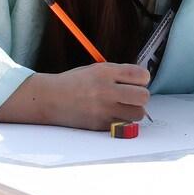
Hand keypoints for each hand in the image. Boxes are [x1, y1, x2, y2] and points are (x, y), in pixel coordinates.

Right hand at [0, 64, 149, 130]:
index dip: (143, 79)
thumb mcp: (97, 69)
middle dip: (141, 96)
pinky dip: (122, 121)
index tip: (137, 81)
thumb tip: (144, 82)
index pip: (141, 75)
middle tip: (132, 96)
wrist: (49, 98)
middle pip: (143, 96)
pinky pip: (124, 125)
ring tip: (124, 107)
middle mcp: (105, 90)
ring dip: (134, 111)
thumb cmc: (76, 82)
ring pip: (138, 114)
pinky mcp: (98, 125)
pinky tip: (113, 115)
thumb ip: (120, 73)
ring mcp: (102, 109)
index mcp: (106, 72)